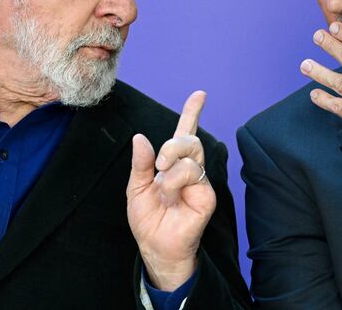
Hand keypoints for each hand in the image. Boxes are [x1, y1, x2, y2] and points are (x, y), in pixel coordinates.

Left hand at [126, 90, 214, 290]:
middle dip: (173, 145)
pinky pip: (193, 174)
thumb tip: (140, 137)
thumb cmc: (148, 219)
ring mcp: (199, 182)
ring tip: (162, 185)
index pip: (185, 133)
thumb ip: (140, 163)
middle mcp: (188, 169)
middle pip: (189, 140)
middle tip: (159, 163)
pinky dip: (175, 181)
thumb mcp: (135, 188)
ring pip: (191, 155)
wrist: (155, 246)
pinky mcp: (206, 194)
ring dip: (171, 166)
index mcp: (172, 164)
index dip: (192, 113)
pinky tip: (170, 195)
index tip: (200, 94)